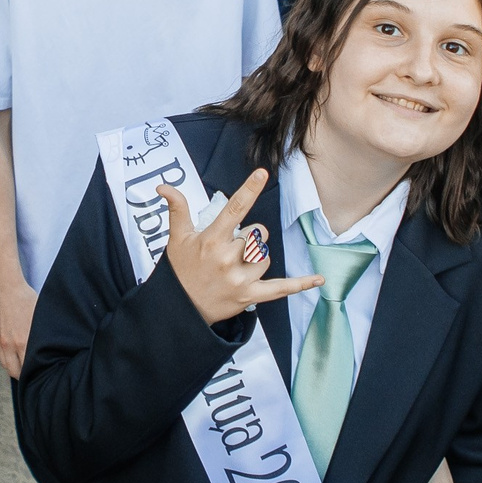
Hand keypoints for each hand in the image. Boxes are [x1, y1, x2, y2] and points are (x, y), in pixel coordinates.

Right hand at [0, 269, 37, 377]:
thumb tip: (51, 347)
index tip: (38, 373)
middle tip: (29, 373)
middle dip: (21, 375)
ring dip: (11, 367)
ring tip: (20, 366)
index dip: (32, 372)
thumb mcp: (39, 317)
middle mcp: (8, 344)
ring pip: (3, 363)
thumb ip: (42, 336)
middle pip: (13, 370)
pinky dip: (3, 357)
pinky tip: (10, 355)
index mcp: (22, 341)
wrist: (5, 288)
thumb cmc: (26, 299)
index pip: (26, 367)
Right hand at [159, 169, 321, 325]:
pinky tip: (318, 279)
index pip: (234, 209)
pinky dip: (300, 284)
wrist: (181, 310)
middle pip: (258, 234)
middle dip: (251, 237)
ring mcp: (239, 279)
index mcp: (211, 240)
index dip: (249, 189)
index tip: (262, 173)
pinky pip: (280, 288)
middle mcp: (227, 258)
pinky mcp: (249, 296)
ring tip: (237, 266)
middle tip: (232, 249)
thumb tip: (163, 186)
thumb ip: (177, 209)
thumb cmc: (181, 270)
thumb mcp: (177, 238)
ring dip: (257, 257)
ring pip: (266, 256)